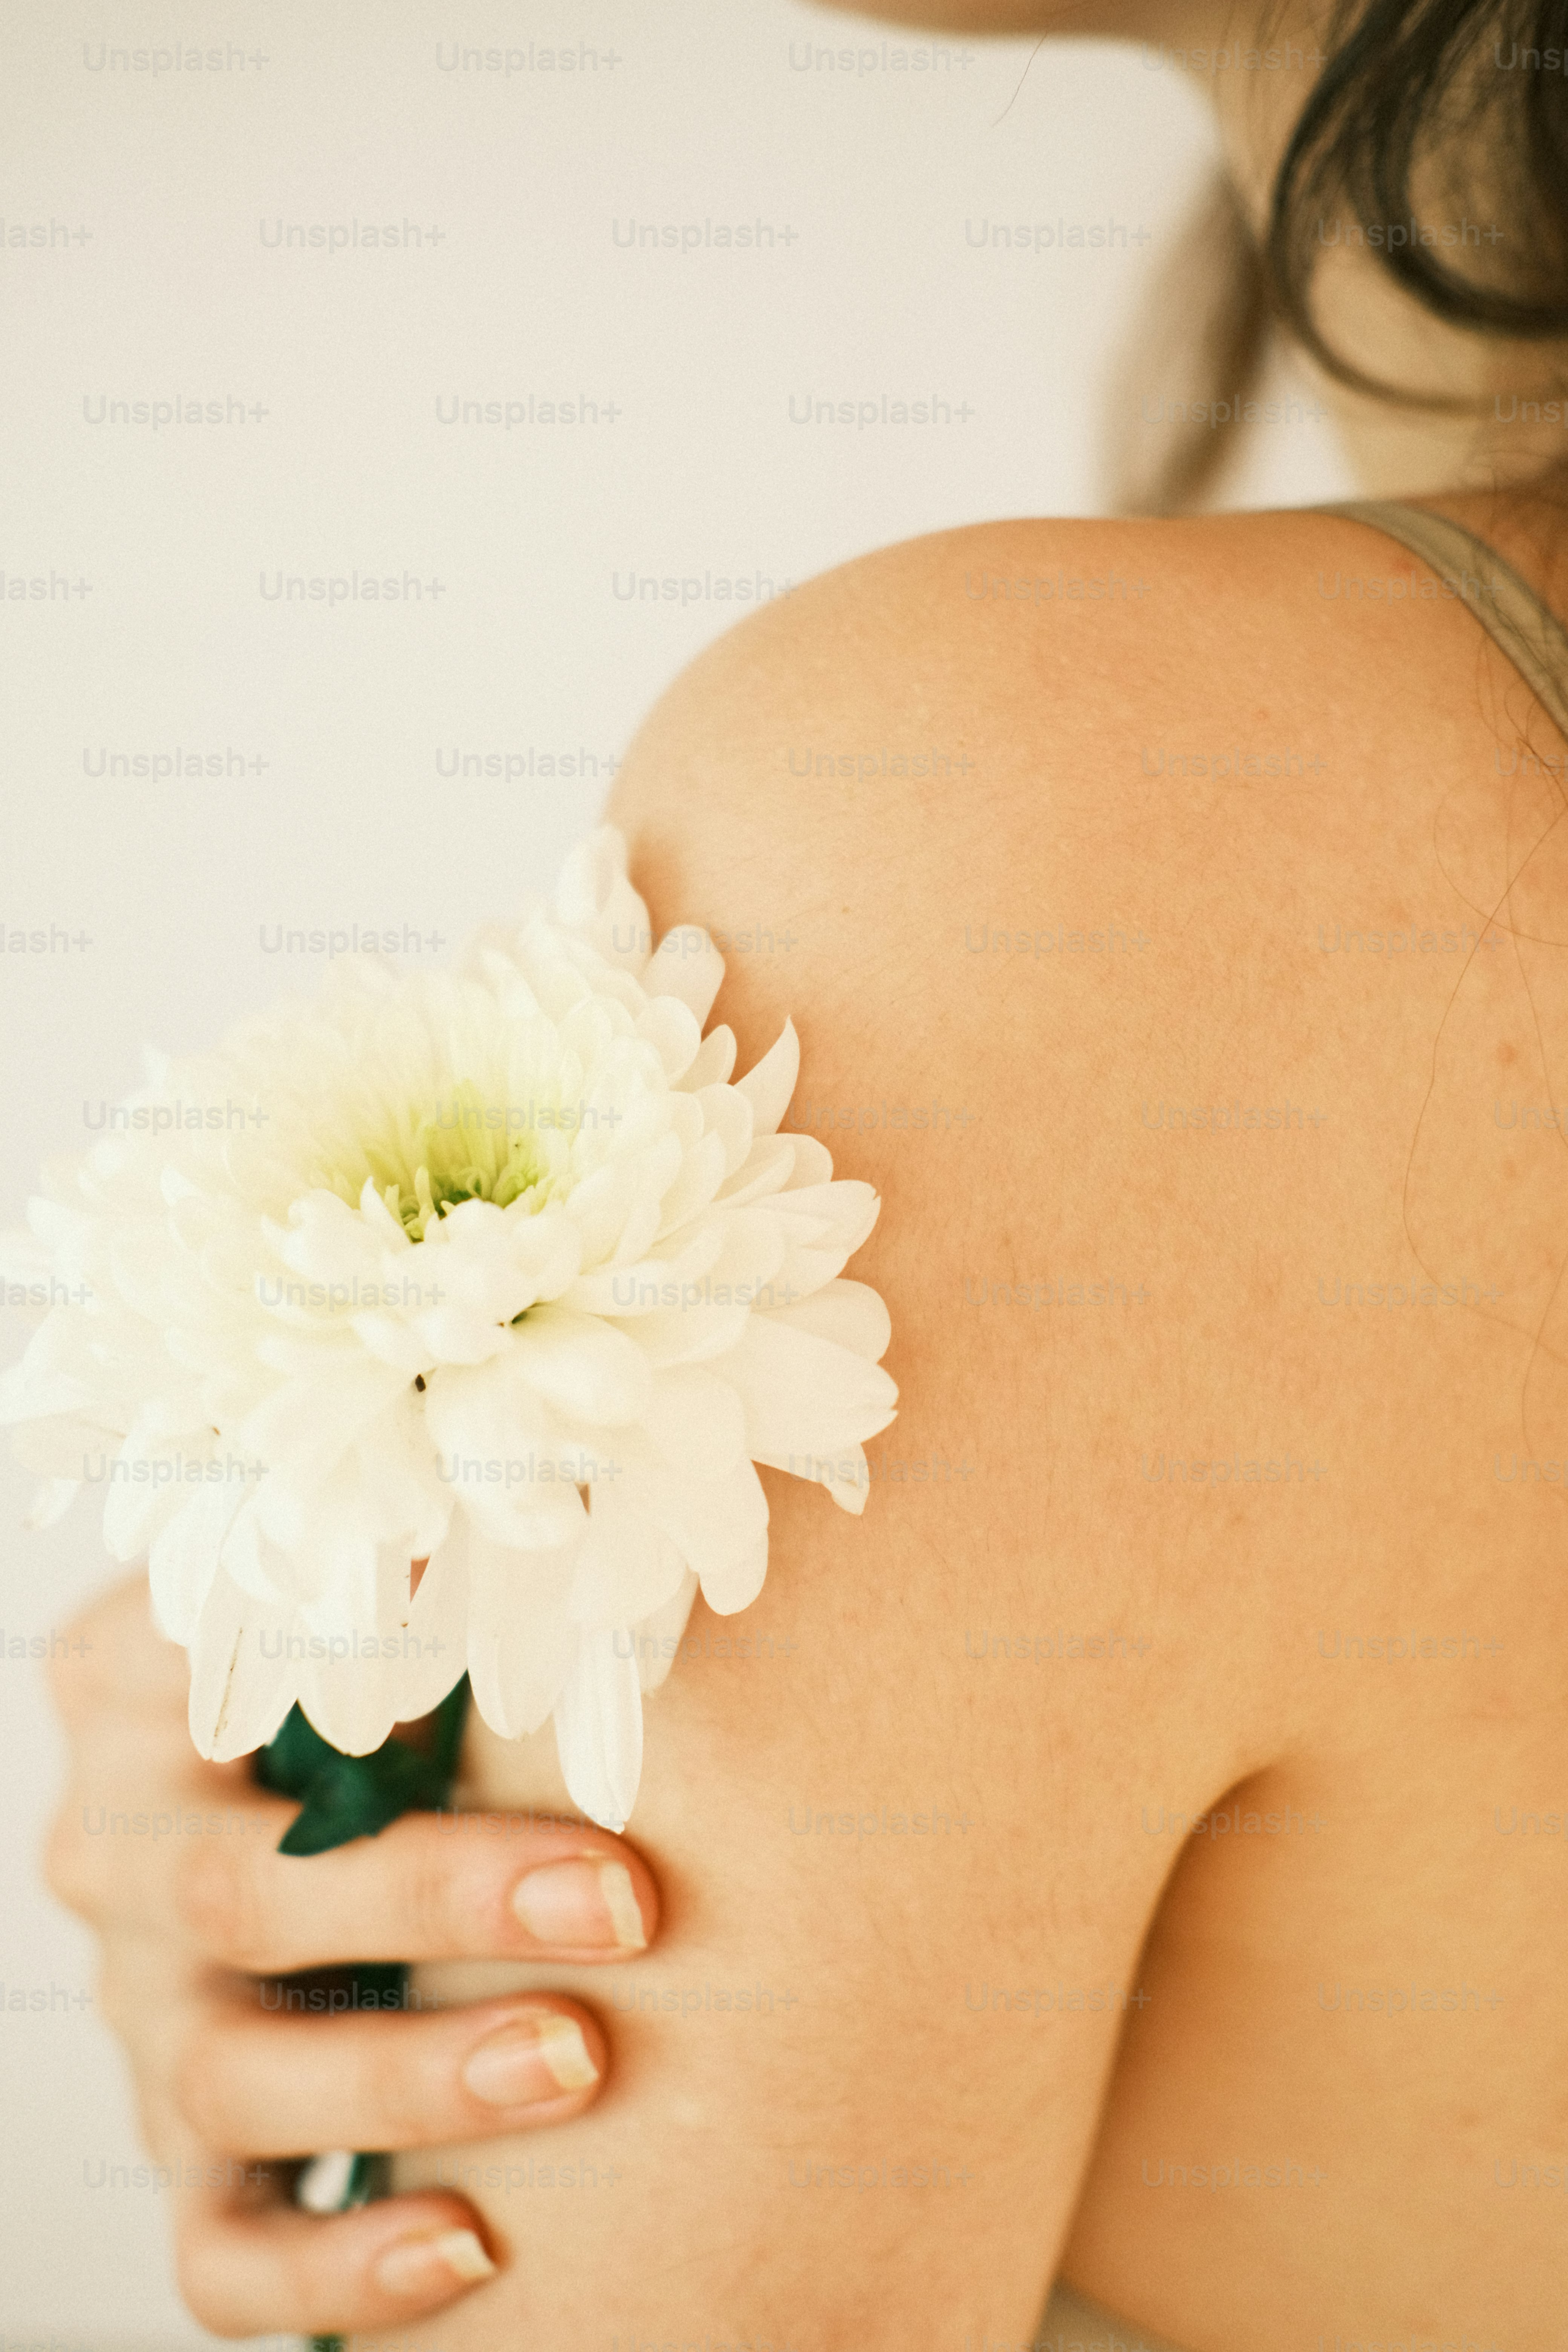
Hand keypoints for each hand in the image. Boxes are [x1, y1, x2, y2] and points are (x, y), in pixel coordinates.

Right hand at [43, 1572, 659, 2340]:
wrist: (290, 1794)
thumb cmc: (371, 1671)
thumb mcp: (363, 1590)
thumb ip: (426, 1553)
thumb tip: (557, 1496)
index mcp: (135, 1689)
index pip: (210, 1678)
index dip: (352, 1682)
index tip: (516, 1668)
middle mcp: (115, 1855)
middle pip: (238, 1896)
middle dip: (436, 1902)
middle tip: (620, 1900)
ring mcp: (141, 2018)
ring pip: (232, 2081)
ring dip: (411, 2080)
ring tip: (578, 2060)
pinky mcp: (186, 2153)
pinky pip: (225, 2251)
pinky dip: (337, 2268)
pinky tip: (472, 2250)